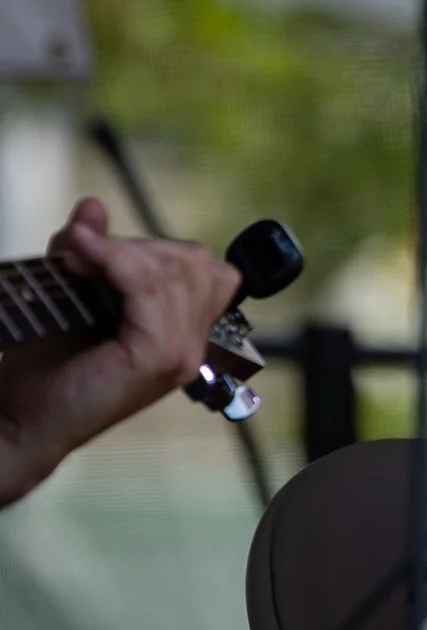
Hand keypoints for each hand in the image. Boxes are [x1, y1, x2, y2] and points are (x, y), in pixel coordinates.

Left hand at [0, 198, 241, 506]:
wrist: (17, 422)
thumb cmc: (41, 371)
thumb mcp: (72, 297)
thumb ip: (92, 255)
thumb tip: (92, 207)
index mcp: (181, 336)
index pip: (205, 270)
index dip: (153, 248)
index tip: (92, 250)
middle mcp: (191, 346)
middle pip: (195, 263)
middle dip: (137, 245)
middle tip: (78, 253)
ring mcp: (180, 354)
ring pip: (176, 270)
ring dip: (121, 251)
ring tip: (73, 256)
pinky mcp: (158, 357)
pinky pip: (152, 288)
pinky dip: (116, 261)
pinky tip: (83, 257)